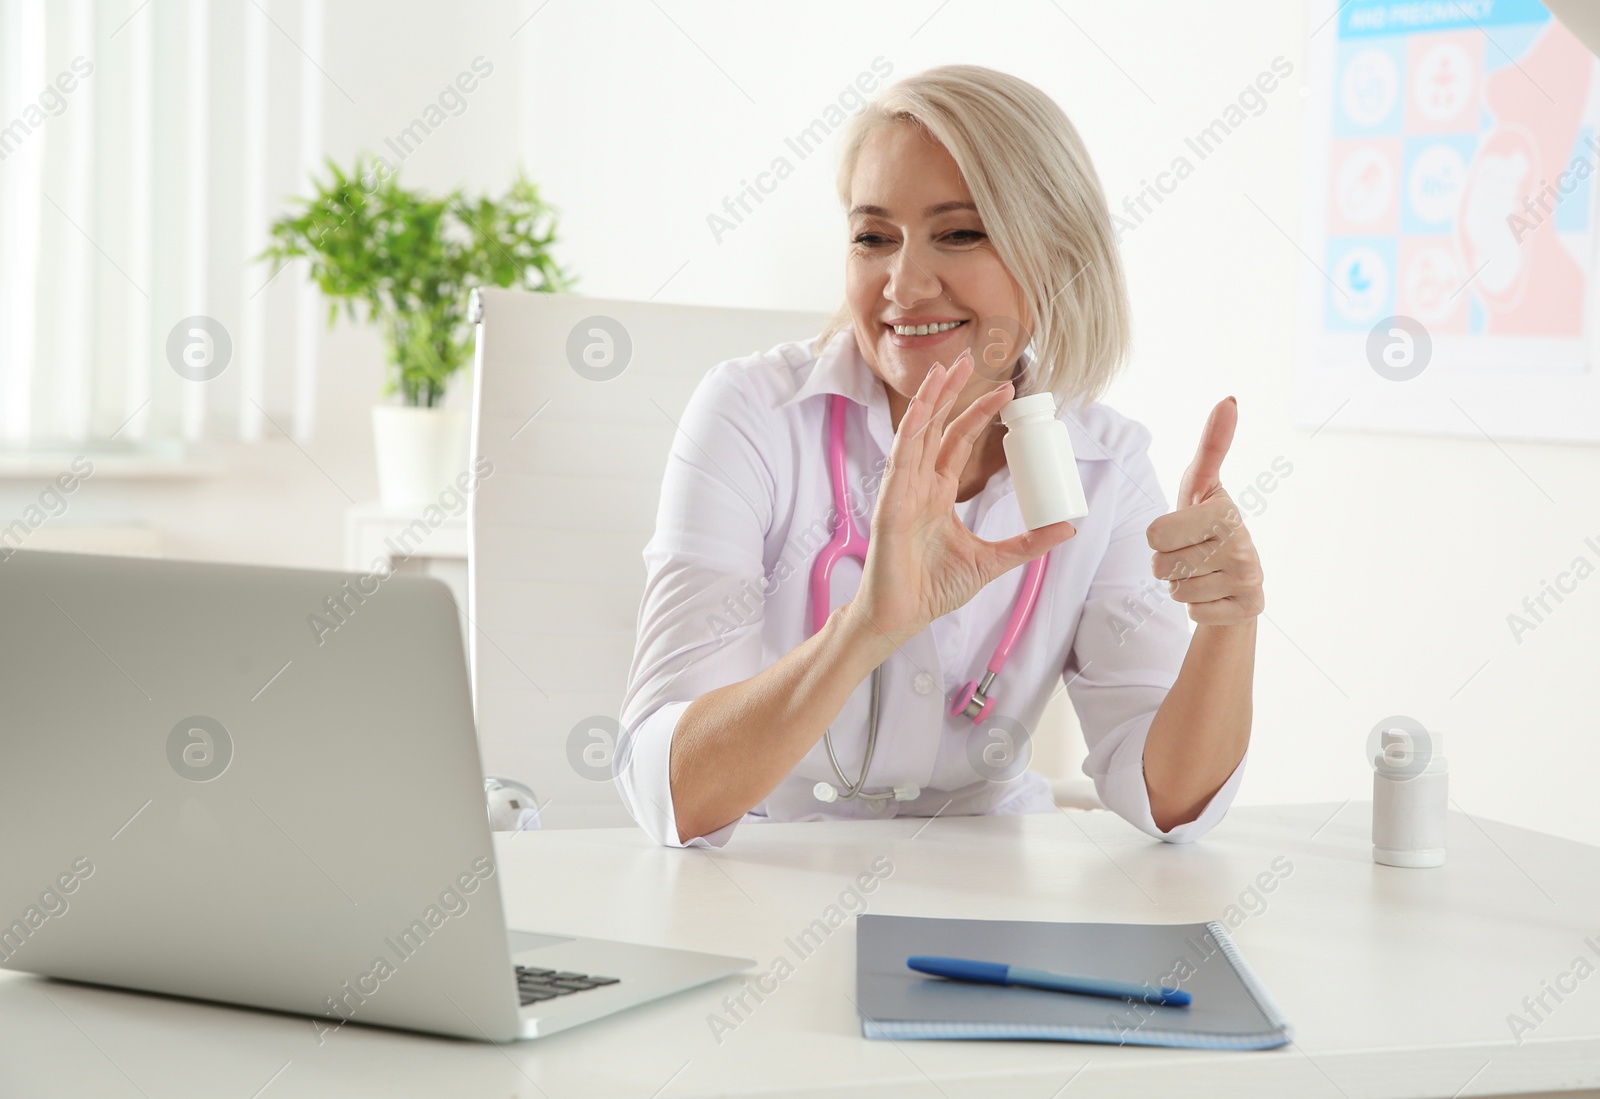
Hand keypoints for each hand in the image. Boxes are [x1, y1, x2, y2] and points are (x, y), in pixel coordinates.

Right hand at [847, 348, 1077, 646]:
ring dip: (929, 400)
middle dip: (951, 392)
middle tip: (970, 359)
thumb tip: (1068, 530)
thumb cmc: (933, 589)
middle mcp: (917, 484)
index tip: (1006, 392)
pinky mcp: (890, 504)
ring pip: (915, 434)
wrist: (903, 616)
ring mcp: (902, 491)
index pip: (957, 440)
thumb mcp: (992, 561)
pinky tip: (921, 409)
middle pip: (934, 426)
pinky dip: (910, 432)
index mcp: (937, 493)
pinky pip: (900, 460)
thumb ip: (1028, 544)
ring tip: (944, 369)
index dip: (978, 413)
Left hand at [1147, 396, 1264, 625]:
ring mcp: (1248, 578)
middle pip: (1159, 563)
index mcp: (1225, 512)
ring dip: (1181, 585)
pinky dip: (1197, 607)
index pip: (1155, 533)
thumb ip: (1211, 446)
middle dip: (1166, 562)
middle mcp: (1242, 544)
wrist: (1236, 582)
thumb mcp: (1202, 487)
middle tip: (1189, 553)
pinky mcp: (1248, 608)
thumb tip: (1229, 399)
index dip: (1160, 535)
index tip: (1187, 521)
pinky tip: (1215, 594)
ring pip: (1175, 590)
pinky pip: (1193, 613)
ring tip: (1203, 572)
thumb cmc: (1207, 527)